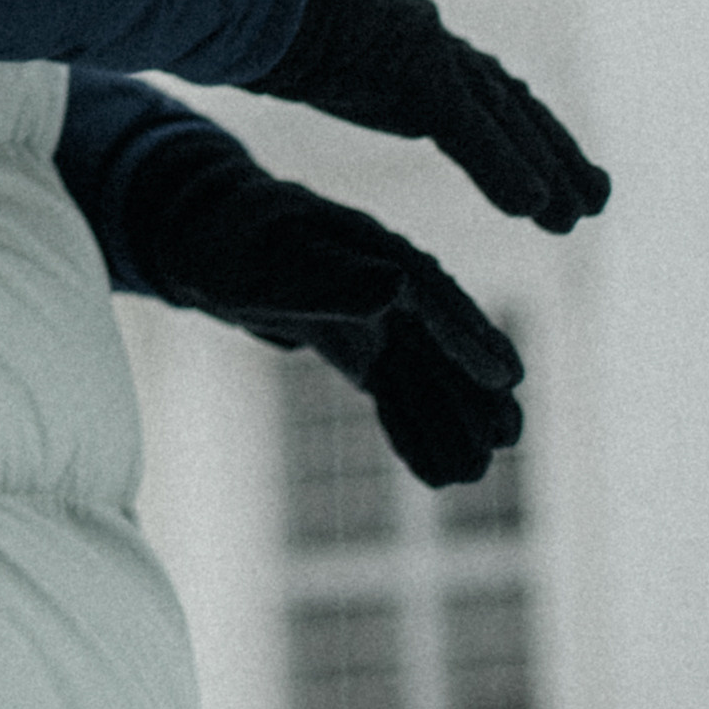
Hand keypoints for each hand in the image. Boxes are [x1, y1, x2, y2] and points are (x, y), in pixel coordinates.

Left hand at [130, 148, 524, 487]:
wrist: (200, 234)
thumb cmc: (226, 241)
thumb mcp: (266, 262)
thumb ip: (329, 278)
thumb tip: (396, 285)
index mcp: (369, 245)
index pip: (429, 293)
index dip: (466, 336)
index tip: (504, 378)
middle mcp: (385, 279)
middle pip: (439, 339)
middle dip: (473, 388)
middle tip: (508, 439)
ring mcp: (376, 315)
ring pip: (422, 373)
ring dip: (449, 419)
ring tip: (476, 472)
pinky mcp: (362, 344)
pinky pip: (395, 390)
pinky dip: (411, 429)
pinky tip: (433, 474)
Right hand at [243, 0, 609, 231]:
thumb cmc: (286, 35)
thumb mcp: (344, 71)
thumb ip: (379, 86)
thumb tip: (388, 101)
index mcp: (421, 52)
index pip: (496, 96)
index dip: (535, 136)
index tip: (566, 179)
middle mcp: (437, 48)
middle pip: (515, 104)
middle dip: (558, 152)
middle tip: (597, 201)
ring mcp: (429, 56)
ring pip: (505, 115)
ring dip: (546, 163)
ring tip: (580, 214)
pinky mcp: (414, 70)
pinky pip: (468, 125)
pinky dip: (501, 164)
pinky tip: (529, 206)